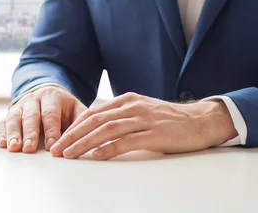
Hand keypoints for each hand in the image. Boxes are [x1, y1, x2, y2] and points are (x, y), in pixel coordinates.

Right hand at [0, 85, 86, 152]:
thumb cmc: (64, 107)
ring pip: (14, 118)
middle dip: (30, 133)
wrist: (47, 93)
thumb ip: (81, 120)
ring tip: (13, 148)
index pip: (51, 113)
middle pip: (31, 115)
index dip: (51, 130)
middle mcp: (34, 100)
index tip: (52, 146)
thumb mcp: (76, 108)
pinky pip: (3, 122)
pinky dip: (1, 133)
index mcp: (52, 97)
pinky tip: (2, 144)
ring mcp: (20, 106)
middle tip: (29, 148)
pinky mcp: (10, 113)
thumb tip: (88, 136)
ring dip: (13, 133)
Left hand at [50, 92, 236, 159]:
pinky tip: (96, 156)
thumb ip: (123, 116)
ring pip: (106, 129)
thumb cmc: (171, 120)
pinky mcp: (154, 134)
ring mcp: (143, 119)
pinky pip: (126, 141)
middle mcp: (133, 107)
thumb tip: (98, 128)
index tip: (60, 139)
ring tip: (69, 154)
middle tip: (57, 150)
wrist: (201, 121)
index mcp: (128, 100)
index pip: (94, 112)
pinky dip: (108, 149)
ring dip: (84, 143)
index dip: (74, 126)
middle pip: (95, 120)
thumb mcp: (143, 111)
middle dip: (72, 135)